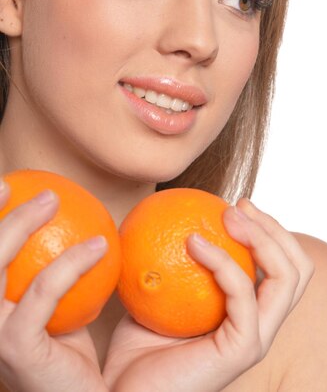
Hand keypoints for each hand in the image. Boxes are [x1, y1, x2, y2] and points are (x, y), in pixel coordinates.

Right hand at [0, 181, 108, 391]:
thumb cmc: (68, 359)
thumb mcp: (55, 310)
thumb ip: (53, 276)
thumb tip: (73, 225)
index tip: (1, 187)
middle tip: (21, 183)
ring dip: (18, 226)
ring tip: (51, 200)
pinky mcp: (16, 347)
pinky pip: (42, 293)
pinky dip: (68, 264)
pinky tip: (99, 246)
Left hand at [103, 198, 314, 391]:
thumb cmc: (138, 347)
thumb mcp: (161, 290)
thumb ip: (175, 260)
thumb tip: (174, 215)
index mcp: (250, 312)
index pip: (284, 265)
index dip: (270, 229)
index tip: (235, 204)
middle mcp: (261, 324)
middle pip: (299, 267)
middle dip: (274, 227)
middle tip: (237, 205)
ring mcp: (255, 338)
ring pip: (287, 276)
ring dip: (260, 235)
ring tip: (226, 215)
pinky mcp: (242, 349)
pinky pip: (244, 293)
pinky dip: (223, 260)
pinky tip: (193, 242)